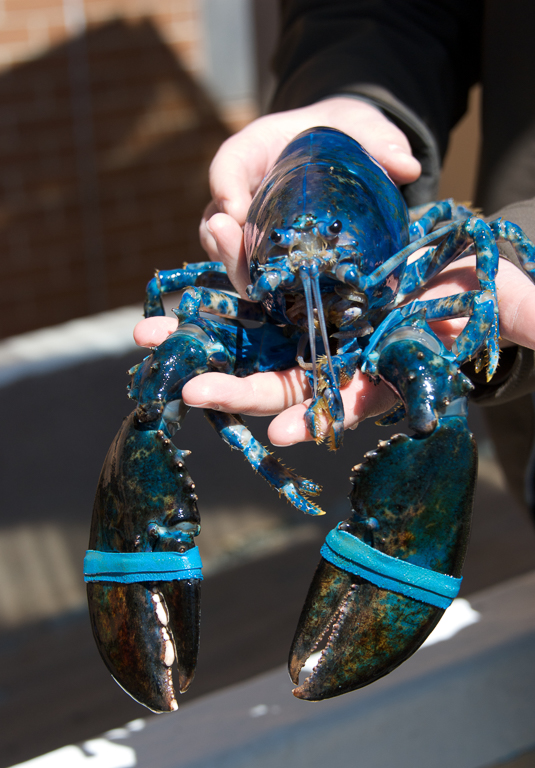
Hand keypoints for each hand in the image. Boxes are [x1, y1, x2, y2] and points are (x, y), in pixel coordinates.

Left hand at [134, 255, 534, 445]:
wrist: (449, 261)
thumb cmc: (479, 287)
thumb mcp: (492, 304)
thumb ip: (507, 325)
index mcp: (383, 372)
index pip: (347, 403)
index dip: (317, 416)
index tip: (282, 432)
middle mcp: (341, 360)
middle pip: (285, 382)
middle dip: (238, 388)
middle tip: (190, 390)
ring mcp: (314, 332)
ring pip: (254, 345)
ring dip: (205, 345)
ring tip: (152, 341)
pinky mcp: (295, 301)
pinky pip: (250, 304)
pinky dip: (213, 303)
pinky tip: (171, 304)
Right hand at [199, 96, 420, 297]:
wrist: (342, 153)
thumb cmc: (345, 134)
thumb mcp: (362, 127)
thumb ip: (380, 140)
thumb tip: (408, 167)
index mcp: (255, 152)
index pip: (229, 165)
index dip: (225, 186)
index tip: (235, 208)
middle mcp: (243, 193)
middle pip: (217, 220)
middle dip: (223, 240)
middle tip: (230, 247)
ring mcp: (250, 228)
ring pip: (229, 254)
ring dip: (236, 270)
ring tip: (252, 285)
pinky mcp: (266, 255)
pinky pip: (256, 274)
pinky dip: (263, 288)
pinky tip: (281, 304)